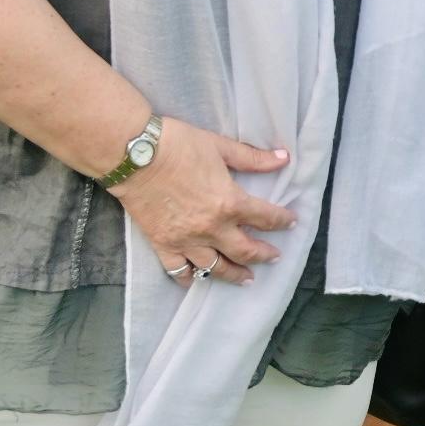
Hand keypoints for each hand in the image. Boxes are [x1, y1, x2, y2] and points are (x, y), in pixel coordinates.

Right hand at [113, 117, 296, 285]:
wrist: (133, 155)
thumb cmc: (178, 145)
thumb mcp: (221, 146)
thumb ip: (253, 158)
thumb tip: (284, 159)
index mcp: (229, 203)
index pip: (266, 218)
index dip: (282, 221)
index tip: (291, 222)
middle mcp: (211, 228)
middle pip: (245, 251)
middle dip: (264, 255)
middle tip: (274, 258)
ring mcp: (186, 240)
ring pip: (215, 268)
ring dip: (234, 275)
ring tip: (246, 279)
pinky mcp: (162, 245)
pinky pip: (178, 271)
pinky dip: (189, 278)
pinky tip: (197, 280)